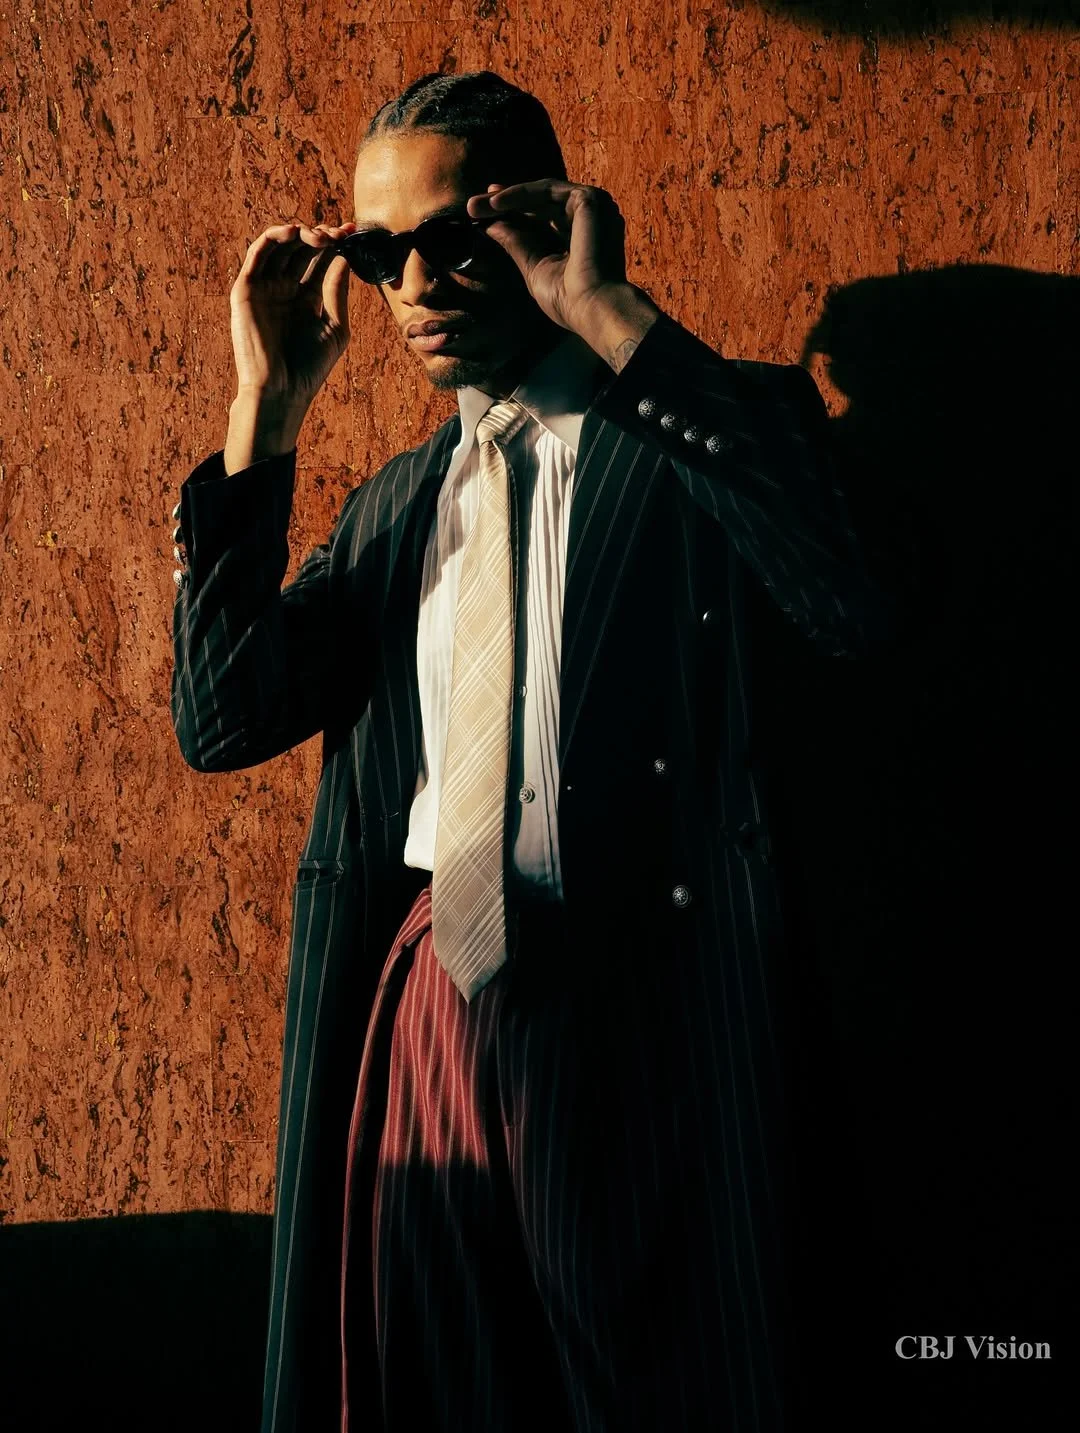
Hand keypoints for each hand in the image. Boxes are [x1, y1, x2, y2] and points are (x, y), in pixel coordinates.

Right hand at [229, 220, 357, 412]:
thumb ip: (336, 292)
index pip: (320, 261)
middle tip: (340, 234)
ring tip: (322, 236)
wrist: (282, 391)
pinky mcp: (246, 289)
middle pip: (303, 250)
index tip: (353, 232)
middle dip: (322, 236)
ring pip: (281, 247)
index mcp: (306, 298)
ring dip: (302, 233)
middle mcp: (285, 289)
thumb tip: (344, 258)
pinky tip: (295, 232)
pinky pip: (258, 254)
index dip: (336, 244)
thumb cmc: (310, 368)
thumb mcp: (335, 328)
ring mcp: (265, 287)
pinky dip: (274, 237)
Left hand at [466, 179, 628, 335]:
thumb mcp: (533, 267)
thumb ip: (516, 244)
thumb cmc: (569, 300)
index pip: (543, 216)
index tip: (485, 212)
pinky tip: (496, 202)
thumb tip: (491, 226)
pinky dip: (520, 193)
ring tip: (477, 206)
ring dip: (508, 197)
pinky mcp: (588, 200)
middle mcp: (589, 220)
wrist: (592, 308)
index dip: (514, 212)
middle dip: (505, 203)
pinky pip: (547, 189)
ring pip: (542, 193)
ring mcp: (592, 208)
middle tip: (473, 206)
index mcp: (581, 237)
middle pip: (540, 202)